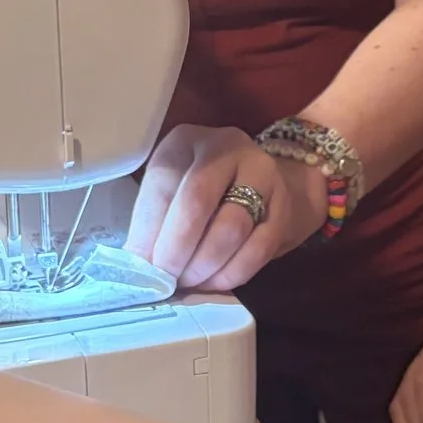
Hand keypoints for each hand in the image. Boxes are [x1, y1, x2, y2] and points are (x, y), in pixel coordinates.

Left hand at [126, 125, 324, 291]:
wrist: (261, 186)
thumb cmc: (204, 192)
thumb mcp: (172, 191)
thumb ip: (154, 222)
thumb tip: (138, 266)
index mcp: (185, 140)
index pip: (162, 182)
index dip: (148, 230)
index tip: (141, 266)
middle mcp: (225, 147)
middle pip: (197, 200)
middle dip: (177, 249)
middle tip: (166, 279)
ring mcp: (261, 174)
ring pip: (231, 227)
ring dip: (205, 265)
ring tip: (189, 282)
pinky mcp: (284, 206)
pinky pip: (259, 247)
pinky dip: (233, 272)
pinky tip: (216, 282)